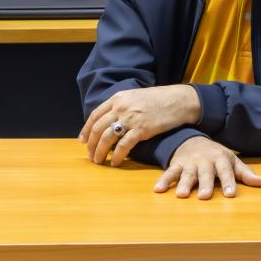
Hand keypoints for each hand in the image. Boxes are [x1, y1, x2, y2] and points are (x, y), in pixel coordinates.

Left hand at [78, 85, 200, 165]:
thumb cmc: (157, 99)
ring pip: (108, 138)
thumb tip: (108, 120)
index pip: (95, 115)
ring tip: (99, 161)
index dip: (86, 129)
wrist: (177, 100)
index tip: (82, 141)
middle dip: (91, 144)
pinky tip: (115, 163)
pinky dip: (117, 156)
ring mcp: (131, 118)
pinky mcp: (142, 129)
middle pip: (98, 128)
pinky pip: (124, 145)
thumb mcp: (134, 96)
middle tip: (90, 156)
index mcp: (118, 98)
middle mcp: (121, 107)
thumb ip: (120, 106)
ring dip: (100, 152)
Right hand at [154, 136, 260, 198]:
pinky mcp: (176, 164)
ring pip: (187, 174)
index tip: (230, 194)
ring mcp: (189, 163)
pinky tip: (158, 189)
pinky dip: (164, 180)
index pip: (226, 171)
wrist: (192, 139)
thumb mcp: (231, 160)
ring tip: (182, 195)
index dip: (228, 182)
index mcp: (220, 159)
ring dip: (184, 184)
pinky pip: (169, 172)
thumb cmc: (216, 155)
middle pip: (205, 173)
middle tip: (205, 196)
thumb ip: (244, 173)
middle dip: (205, 184)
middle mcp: (204, 161)